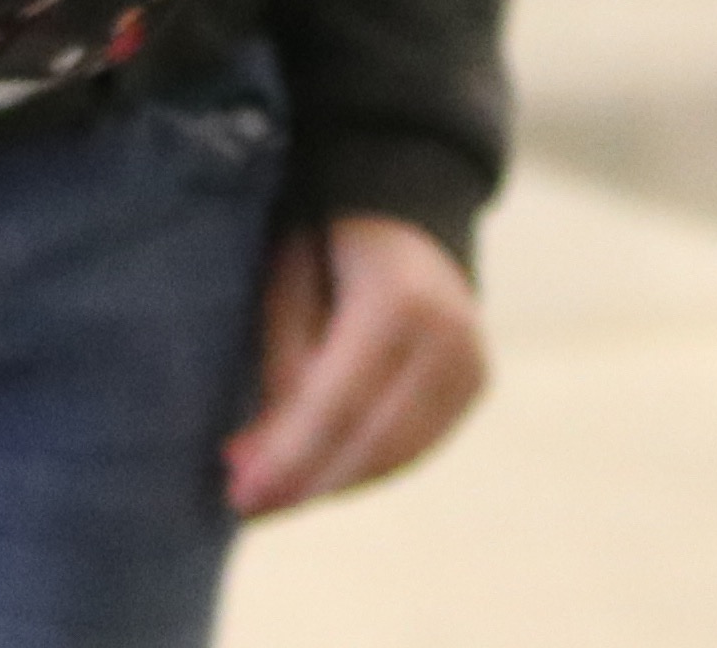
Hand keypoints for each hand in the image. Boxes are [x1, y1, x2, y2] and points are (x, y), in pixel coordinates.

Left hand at [225, 212, 487, 516]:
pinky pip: (417, 446)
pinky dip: (365, 468)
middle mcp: (448, 334)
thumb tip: (251, 463)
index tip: (240, 494)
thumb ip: (281, 370)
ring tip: (274, 495)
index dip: (288, 457)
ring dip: (332, 482)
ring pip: (398, 454)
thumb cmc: (329, 242)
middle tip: (247, 506)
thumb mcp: (289, 284)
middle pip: (372, 440)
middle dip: (306, 482)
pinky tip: (319, 475)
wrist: (408, 210)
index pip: (337, 403)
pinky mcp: (476, 383)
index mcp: (398, 299)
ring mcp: (471, 361)